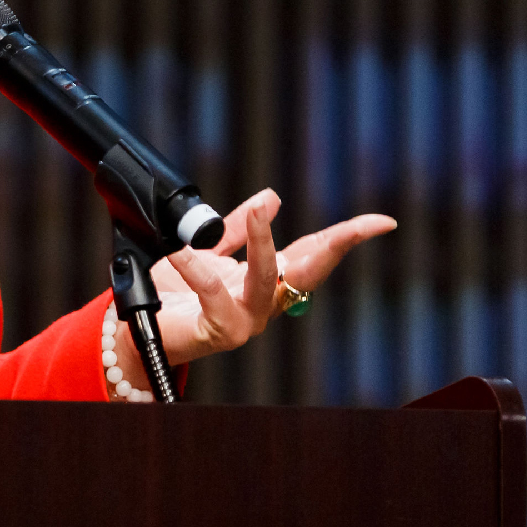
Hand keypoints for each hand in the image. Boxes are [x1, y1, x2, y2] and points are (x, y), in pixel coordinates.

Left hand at [128, 189, 394, 368]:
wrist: (142, 330)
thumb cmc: (177, 294)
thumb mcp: (208, 251)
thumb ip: (235, 227)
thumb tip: (272, 196)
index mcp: (269, 280)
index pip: (313, 253)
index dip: (348, 237)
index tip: (384, 222)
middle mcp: (265, 302)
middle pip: (308, 269)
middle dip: (336, 245)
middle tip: (364, 226)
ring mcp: (247, 319)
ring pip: (265, 279)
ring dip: (264, 242)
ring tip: (260, 208)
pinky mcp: (219, 330)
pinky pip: (213, 294)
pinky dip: (197, 268)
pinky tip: (182, 249)